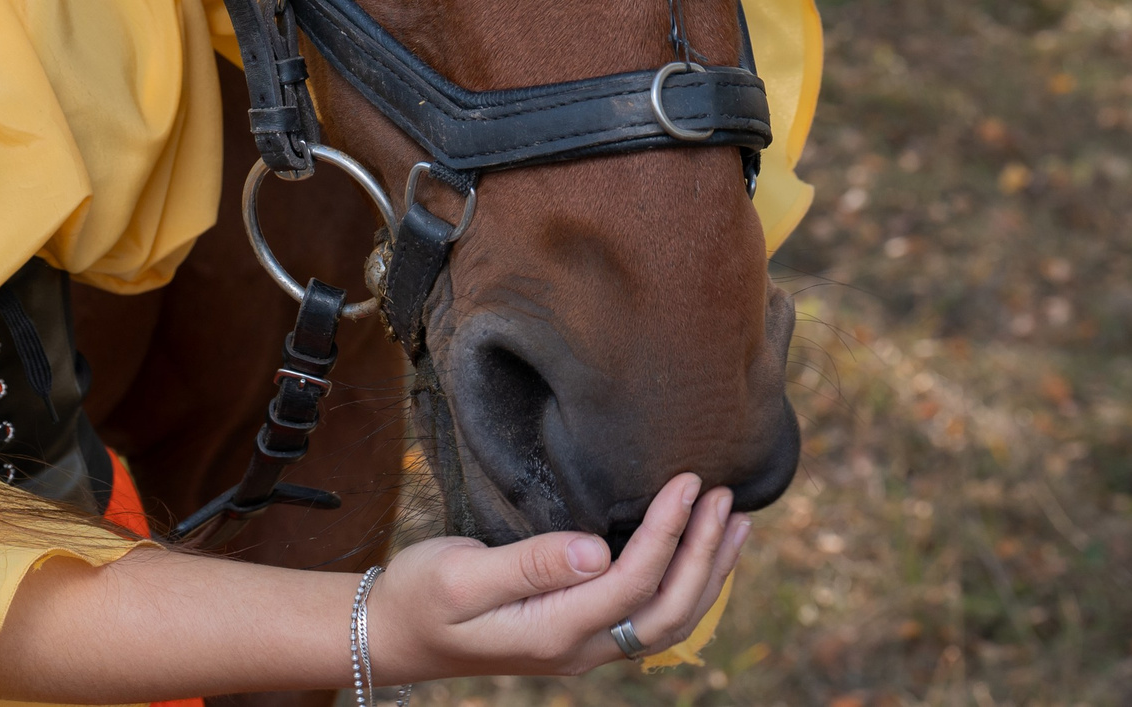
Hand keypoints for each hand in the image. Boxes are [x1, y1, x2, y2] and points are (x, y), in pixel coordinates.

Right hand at [368, 474, 747, 680]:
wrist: (396, 633)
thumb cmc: (422, 596)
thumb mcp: (461, 574)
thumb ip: (529, 565)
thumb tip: (594, 550)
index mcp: (555, 631)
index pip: (633, 583)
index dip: (668, 532)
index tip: (687, 482)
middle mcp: (580, 648)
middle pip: (668, 610)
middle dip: (704, 553)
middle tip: (726, 497)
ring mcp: (582, 648)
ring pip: (667, 621)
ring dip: (706, 573)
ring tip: (735, 524)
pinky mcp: (578, 635)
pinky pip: (649, 617)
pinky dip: (684, 585)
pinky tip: (694, 555)